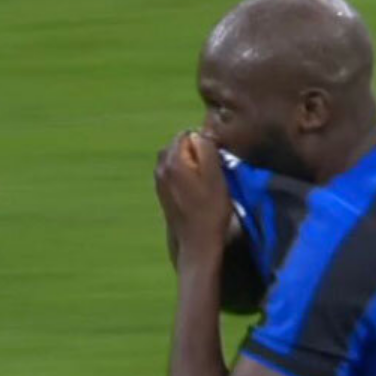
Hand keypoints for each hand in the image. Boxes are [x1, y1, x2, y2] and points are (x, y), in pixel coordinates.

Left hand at [155, 132, 231, 261]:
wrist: (198, 243)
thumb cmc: (211, 211)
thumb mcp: (215, 176)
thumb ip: (206, 149)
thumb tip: (199, 133)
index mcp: (173, 161)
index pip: (188, 134)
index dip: (204, 143)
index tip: (216, 160)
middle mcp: (161, 168)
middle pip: (179, 145)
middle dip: (195, 151)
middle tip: (212, 171)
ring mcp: (159, 181)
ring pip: (176, 158)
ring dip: (190, 163)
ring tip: (205, 181)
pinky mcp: (162, 192)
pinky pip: (173, 172)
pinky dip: (185, 174)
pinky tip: (196, 190)